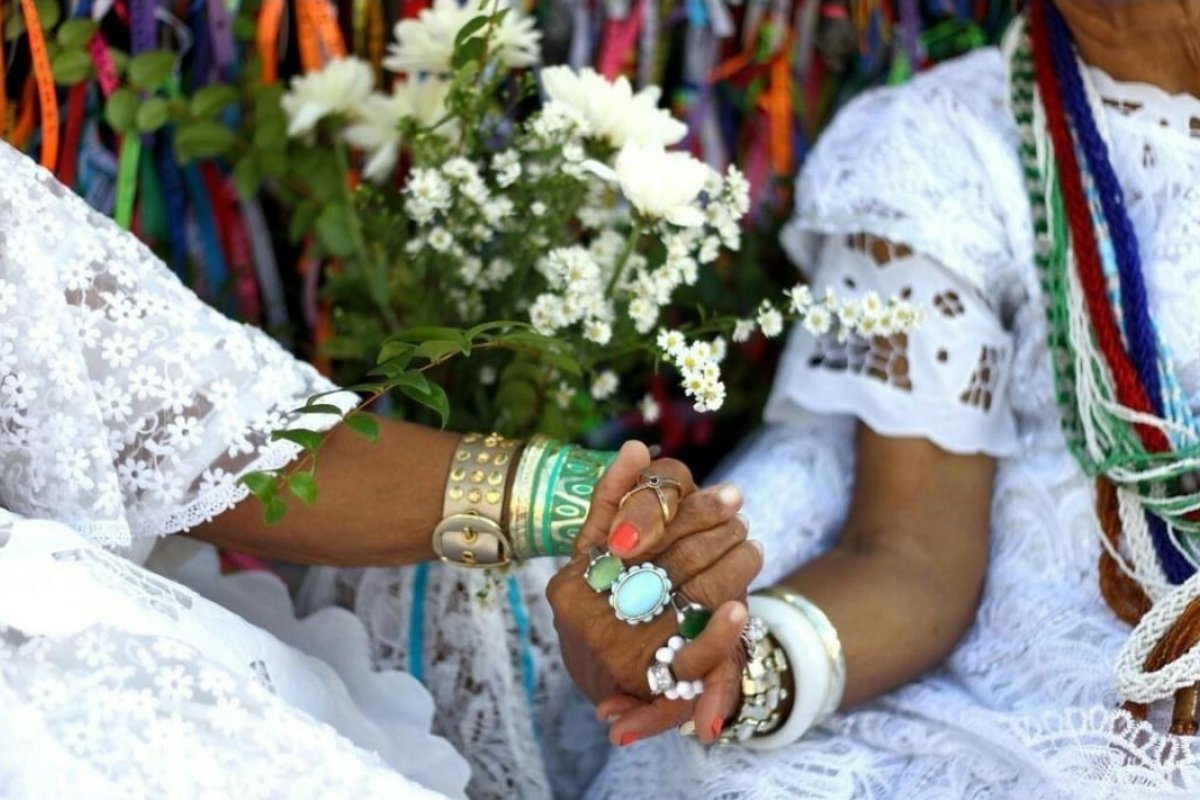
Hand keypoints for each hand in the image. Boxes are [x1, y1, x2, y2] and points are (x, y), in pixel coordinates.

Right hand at [546, 441, 762, 745]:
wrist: (603, 686)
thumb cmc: (601, 604)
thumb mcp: (591, 554)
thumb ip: (611, 500)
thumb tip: (635, 447)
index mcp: (575, 577)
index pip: (643, 528)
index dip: (691, 508)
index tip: (727, 496)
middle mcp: (593, 613)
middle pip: (676, 558)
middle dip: (718, 533)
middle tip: (740, 518)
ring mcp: (623, 649)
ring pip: (695, 596)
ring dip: (733, 568)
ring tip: (749, 549)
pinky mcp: (655, 682)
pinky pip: (698, 653)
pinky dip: (723, 631)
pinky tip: (740, 608)